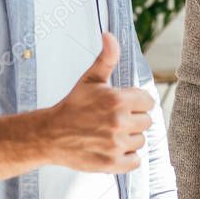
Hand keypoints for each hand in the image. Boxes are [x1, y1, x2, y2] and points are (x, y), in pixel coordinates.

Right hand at [46, 33, 154, 172]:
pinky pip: (135, 161)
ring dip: (129, 138)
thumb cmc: (73, 105)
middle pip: (147, 121)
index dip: (137, 102)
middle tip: (114, 119)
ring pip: (140, 141)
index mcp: (118, 100)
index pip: (148, 102)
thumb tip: (109, 35)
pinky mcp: (111, 164)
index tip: (122, 104)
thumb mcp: (91, 79)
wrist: (50, 135)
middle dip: (133, 119)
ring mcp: (116, 145)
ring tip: (110, 133)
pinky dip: (127, 157)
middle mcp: (119, 123)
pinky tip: (113, 147)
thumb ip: (107, 57)